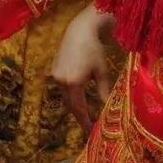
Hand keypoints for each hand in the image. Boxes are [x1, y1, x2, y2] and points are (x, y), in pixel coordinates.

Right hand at [50, 4, 115, 133]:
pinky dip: (70, 95)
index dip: (85, 121)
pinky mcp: (54, 70)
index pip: (78, 108)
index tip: (90, 131)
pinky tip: (78, 98)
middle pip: (70, 105)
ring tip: (85, 114)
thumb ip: (104, 92)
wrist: (79, 31)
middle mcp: (61, 80)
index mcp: (73, 82)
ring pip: (65, 97)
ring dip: (74, 106)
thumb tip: (109, 109)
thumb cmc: (94, 50)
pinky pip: (62, 88)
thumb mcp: (102, 72)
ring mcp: (56, 75)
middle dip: (79, 116)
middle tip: (89, 127)